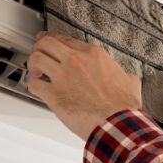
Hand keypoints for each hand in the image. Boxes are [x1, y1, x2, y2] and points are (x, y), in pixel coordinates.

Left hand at [27, 32, 141, 140]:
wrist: (117, 123)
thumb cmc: (123, 106)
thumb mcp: (130, 83)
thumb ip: (127, 76)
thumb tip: (129, 78)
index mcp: (94, 55)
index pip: (66, 39)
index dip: (54, 38)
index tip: (47, 39)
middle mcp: (76, 60)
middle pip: (47, 43)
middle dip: (39, 47)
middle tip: (38, 53)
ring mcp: (63, 76)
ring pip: (36, 58)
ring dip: (33, 64)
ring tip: (36, 71)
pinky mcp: (54, 94)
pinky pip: (33, 84)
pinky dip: (31, 84)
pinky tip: (36, 87)